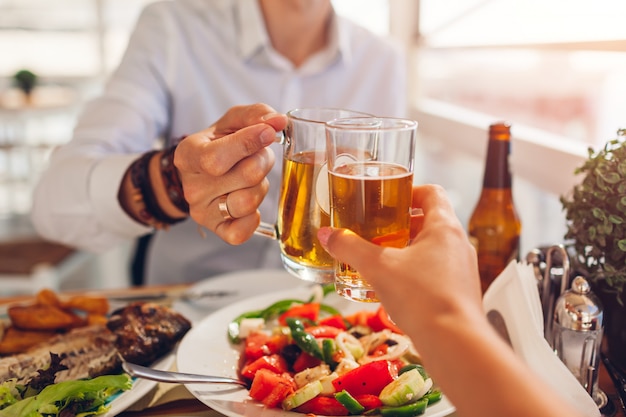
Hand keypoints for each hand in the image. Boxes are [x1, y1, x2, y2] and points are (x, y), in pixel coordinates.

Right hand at [175, 103, 286, 243]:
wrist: (202, 173)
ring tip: (252, 178)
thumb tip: (278, 121)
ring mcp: (203, 212)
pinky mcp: (217, 231)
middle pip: (246, 176)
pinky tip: (249, 198)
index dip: (248, 144)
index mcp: (188, 155)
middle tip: (259, 155)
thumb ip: (256, 115)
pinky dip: (255, 216)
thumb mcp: (232, 122)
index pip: (216, 158)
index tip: (268, 132)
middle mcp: (192, 187)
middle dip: (263, 161)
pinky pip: (244, 230)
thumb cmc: (220, 144)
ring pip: (249, 202)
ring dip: (261, 186)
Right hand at [318, 184, 483, 340]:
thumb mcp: (377, 267)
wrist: (453, 342)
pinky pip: (437, 273)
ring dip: (408, 250)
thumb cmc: (422, 297)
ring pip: (434, 250)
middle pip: (431, 222)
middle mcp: (459, 245)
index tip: (389, 199)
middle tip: (377, 230)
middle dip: (402, 225)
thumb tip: (328, 235)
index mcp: (445, 227)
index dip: (410, 191)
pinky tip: (395, 288)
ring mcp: (463, 270)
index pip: (432, 193)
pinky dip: (416, 274)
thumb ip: (350, 247)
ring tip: (382, 261)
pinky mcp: (460, 293)